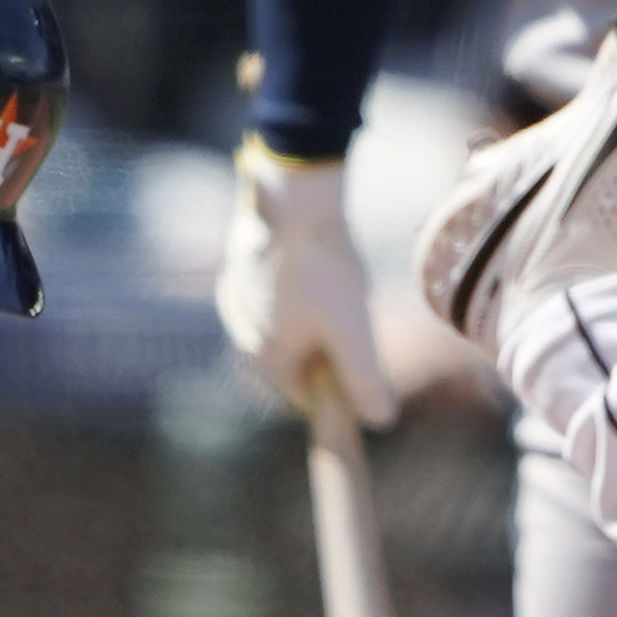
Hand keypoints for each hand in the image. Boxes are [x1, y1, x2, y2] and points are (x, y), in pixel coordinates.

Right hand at [216, 141, 393, 424]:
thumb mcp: (354, 331)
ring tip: (337, 282)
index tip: (361, 363)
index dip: (336, 388)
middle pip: (292, 357)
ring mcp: (236, 295)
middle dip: (324, 347)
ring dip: (310, 313)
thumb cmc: (323, 266)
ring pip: (280, 321)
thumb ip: (365, 382)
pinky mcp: (238, 262)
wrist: (291, 196)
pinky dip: (293, 283)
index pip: (301, 396)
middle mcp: (241, 331)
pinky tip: (313, 261)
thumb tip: (380, 420)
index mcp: (265, 356)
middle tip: (354, 314)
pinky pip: (269, 289)